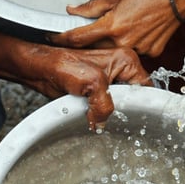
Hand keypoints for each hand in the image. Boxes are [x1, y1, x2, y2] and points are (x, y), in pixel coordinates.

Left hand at [19, 45, 150, 128]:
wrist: (39, 69)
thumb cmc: (61, 65)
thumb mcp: (93, 84)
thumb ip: (106, 105)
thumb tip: (104, 123)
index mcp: (126, 60)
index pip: (145, 87)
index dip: (140, 102)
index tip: (133, 114)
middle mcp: (121, 68)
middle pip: (134, 96)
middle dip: (124, 108)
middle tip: (113, 114)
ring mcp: (109, 79)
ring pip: (120, 103)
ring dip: (110, 112)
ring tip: (99, 112)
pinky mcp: (97, 89)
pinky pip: (107, 106)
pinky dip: (100, 113)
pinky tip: (93, 114)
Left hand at [49, 0, 184, 57]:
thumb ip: (92, 6)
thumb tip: (73, 10)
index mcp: (112, 25)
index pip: (78, 37)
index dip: (62, 38)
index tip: (54, 37)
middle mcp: (124, 41)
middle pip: (95, 47)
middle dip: (90, 40)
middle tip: (92, 28)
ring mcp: (139, 49)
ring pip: (115, 51)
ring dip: (112, 42)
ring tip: (124, 24)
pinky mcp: (151, 52)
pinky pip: (134, 51)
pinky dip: (132, 42)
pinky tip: (138, 30)